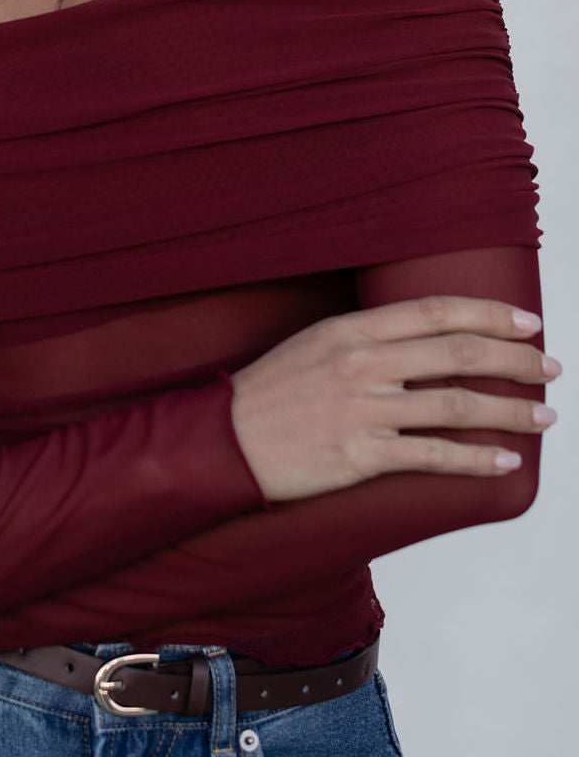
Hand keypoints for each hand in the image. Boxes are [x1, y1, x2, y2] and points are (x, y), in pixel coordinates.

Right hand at [229, 296, 560, 502]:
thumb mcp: (316, 343)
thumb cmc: (272, 391)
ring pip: (455, 404)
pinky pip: (432, 456)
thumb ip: (370, 338)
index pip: (436, 311)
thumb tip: (429, 339)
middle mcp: (362, 364)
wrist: (226, 439)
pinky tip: (504, 460)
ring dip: (510, 410)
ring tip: (543, 416)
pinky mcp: (360, 456)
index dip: (489, 313)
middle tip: (550, 367)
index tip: (528, 322)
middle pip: (457, 353)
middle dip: (515, 359)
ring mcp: (362, 411)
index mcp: (352, 330)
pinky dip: (475, 458)